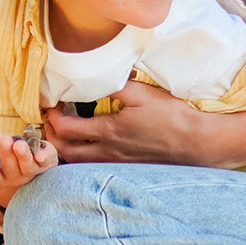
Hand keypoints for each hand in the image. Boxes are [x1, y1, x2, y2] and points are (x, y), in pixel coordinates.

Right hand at [0, 134, 58, 209]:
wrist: (31, 154)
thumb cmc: (6, 156)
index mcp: (1, 177)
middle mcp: (16, 176)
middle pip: (11, 168)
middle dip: (7, 155)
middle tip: (4, 139)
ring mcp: (32, 170)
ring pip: (28, 166)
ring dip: (23, 155)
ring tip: (19, 144)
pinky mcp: (46, 162)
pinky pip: (46, 162)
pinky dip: (44, 158)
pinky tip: (40, 155)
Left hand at [44, 81, 207, 165]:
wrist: (194, 142)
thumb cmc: (170, 117)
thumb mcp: (142, 93)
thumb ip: (115, 85)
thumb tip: (94, 77)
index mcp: (107, 131)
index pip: (64, 128)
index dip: (52, 115)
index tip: (53, 103)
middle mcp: (106, 151)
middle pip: (64, 150)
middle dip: (50, 135)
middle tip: (52, 119)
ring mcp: (115, 163)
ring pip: (77, 162)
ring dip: (64, 148)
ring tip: (65, 133)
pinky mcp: (125, 168)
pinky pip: (93, 166)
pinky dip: (82, 157)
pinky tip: (88, 146)